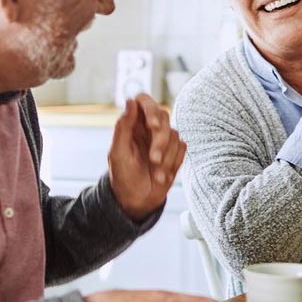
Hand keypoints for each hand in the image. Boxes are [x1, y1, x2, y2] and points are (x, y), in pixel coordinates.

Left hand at [108, 94, 185, 218]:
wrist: (137, 201)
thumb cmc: (123, 177)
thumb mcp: (118, 153)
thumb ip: (123, 126)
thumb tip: (130, 101)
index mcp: (132, 124)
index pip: (144, 101)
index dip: (151, 108)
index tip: (153, 126)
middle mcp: (148, 128)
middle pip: (164, 116)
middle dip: (161, 140)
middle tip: (154, 159)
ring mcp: (163, 139)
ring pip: (175, 134)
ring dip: (167, 156)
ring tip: (156, 174)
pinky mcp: (175, 151)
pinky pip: (182, 147)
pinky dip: (174, 162)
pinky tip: (162, 176)